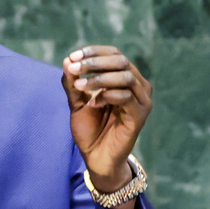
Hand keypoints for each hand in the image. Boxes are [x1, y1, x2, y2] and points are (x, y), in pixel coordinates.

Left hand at [62, 45, 151, 208]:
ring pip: (125, 76)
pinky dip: (107, 95)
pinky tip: (93, 103)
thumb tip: (67, 60)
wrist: (96, 157)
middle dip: (94, 62)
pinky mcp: (140, 115)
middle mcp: (137, 85)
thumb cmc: (89, 129)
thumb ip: (73, 83)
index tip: (73, 57)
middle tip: (74, 68)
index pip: (114, 54)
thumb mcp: (76, 102)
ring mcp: (142, 100)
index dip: (94, 52)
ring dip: (99, 78)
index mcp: (124, 78)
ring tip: (80, 86)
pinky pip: (127, 96)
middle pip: (121, 61)